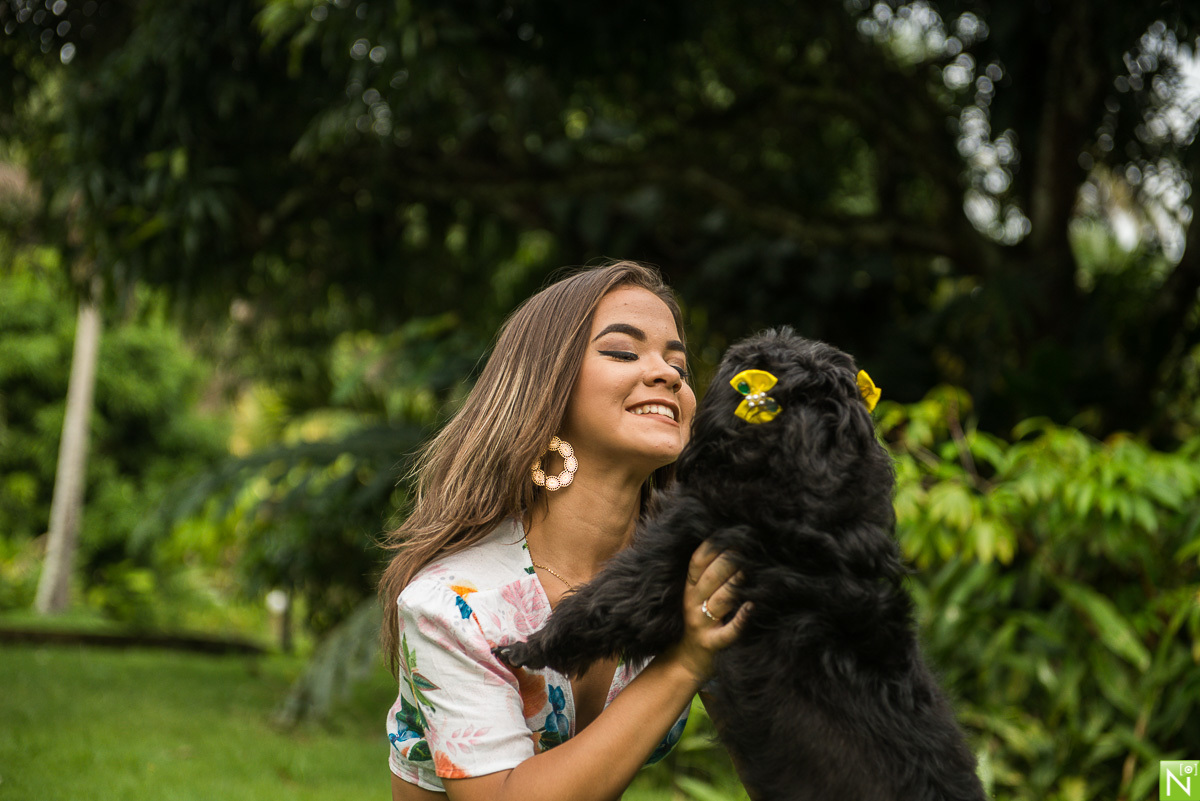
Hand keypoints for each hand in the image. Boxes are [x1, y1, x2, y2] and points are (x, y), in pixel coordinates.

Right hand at [667, 540, 750, 684]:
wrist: (683, 661)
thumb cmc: (696, 621)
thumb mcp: (693, 595)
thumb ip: (707, 574)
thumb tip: (732, 545)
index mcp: (688, 588)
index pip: (697, 562)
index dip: (713, 546)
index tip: (731, 532)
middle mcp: (692, 603)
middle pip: (711, 577)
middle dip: (729, 559)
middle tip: (748, 544)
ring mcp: (701, 624)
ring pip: (720, 600)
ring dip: (736, 583)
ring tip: (751, 568)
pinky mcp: (712, 644)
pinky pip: (728, 632)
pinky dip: (741, 620)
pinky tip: (752, 606)